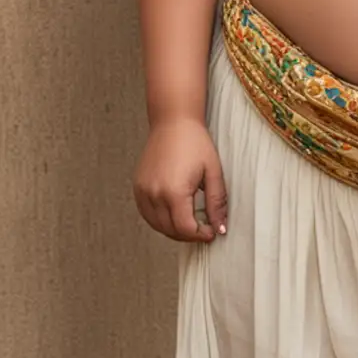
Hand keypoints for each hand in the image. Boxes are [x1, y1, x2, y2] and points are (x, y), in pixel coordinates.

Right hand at [133, 116, 228, 242]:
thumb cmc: (195, 143)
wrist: (173, 122)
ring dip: (174, 230)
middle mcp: (154, 194)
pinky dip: (160, 220)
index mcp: (174, 192)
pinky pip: (147, 214)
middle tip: (204, 229)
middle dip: (189, 235)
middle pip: (170, 230)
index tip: (211, 232)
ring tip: (190, 223)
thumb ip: (216, 203)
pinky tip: (174, 215)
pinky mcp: (138, 187)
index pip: (185, 228)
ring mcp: (143, 191)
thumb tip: (219, 228)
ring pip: (157, 225)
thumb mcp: (213, 173)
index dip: (200, 235)